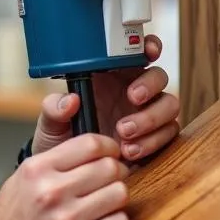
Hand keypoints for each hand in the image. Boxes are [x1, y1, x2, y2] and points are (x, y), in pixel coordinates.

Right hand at [0, 134, 129, 219]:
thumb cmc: (8, 219)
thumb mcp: (23, 178)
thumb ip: (57, 162)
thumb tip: (97, 150)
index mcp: (38, 170)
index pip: (92, 144)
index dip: (109, 147)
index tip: (111, 154)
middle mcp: (52, 192)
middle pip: (110, 168)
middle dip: (116, 172)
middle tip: (110, 181)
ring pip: (119, 194)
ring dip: (115, 199)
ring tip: (102, 205)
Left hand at [31, 35, 180, 164]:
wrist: (69, 172)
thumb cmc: (61, 140)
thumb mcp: (50, 124)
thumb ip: (54, 110)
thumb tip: (69, 100)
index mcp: (111, 77)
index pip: (136, 53)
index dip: (149, 47)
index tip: (149, 51)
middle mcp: (133, 92)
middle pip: (159, 77)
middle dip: (150, 85)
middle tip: (131, 98)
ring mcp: (146, 115)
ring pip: (169, 106)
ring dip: (151, 118)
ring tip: (124, 133)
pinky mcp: (154, 138)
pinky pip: (168, 134)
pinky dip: (153, 142)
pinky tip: (130, 150)